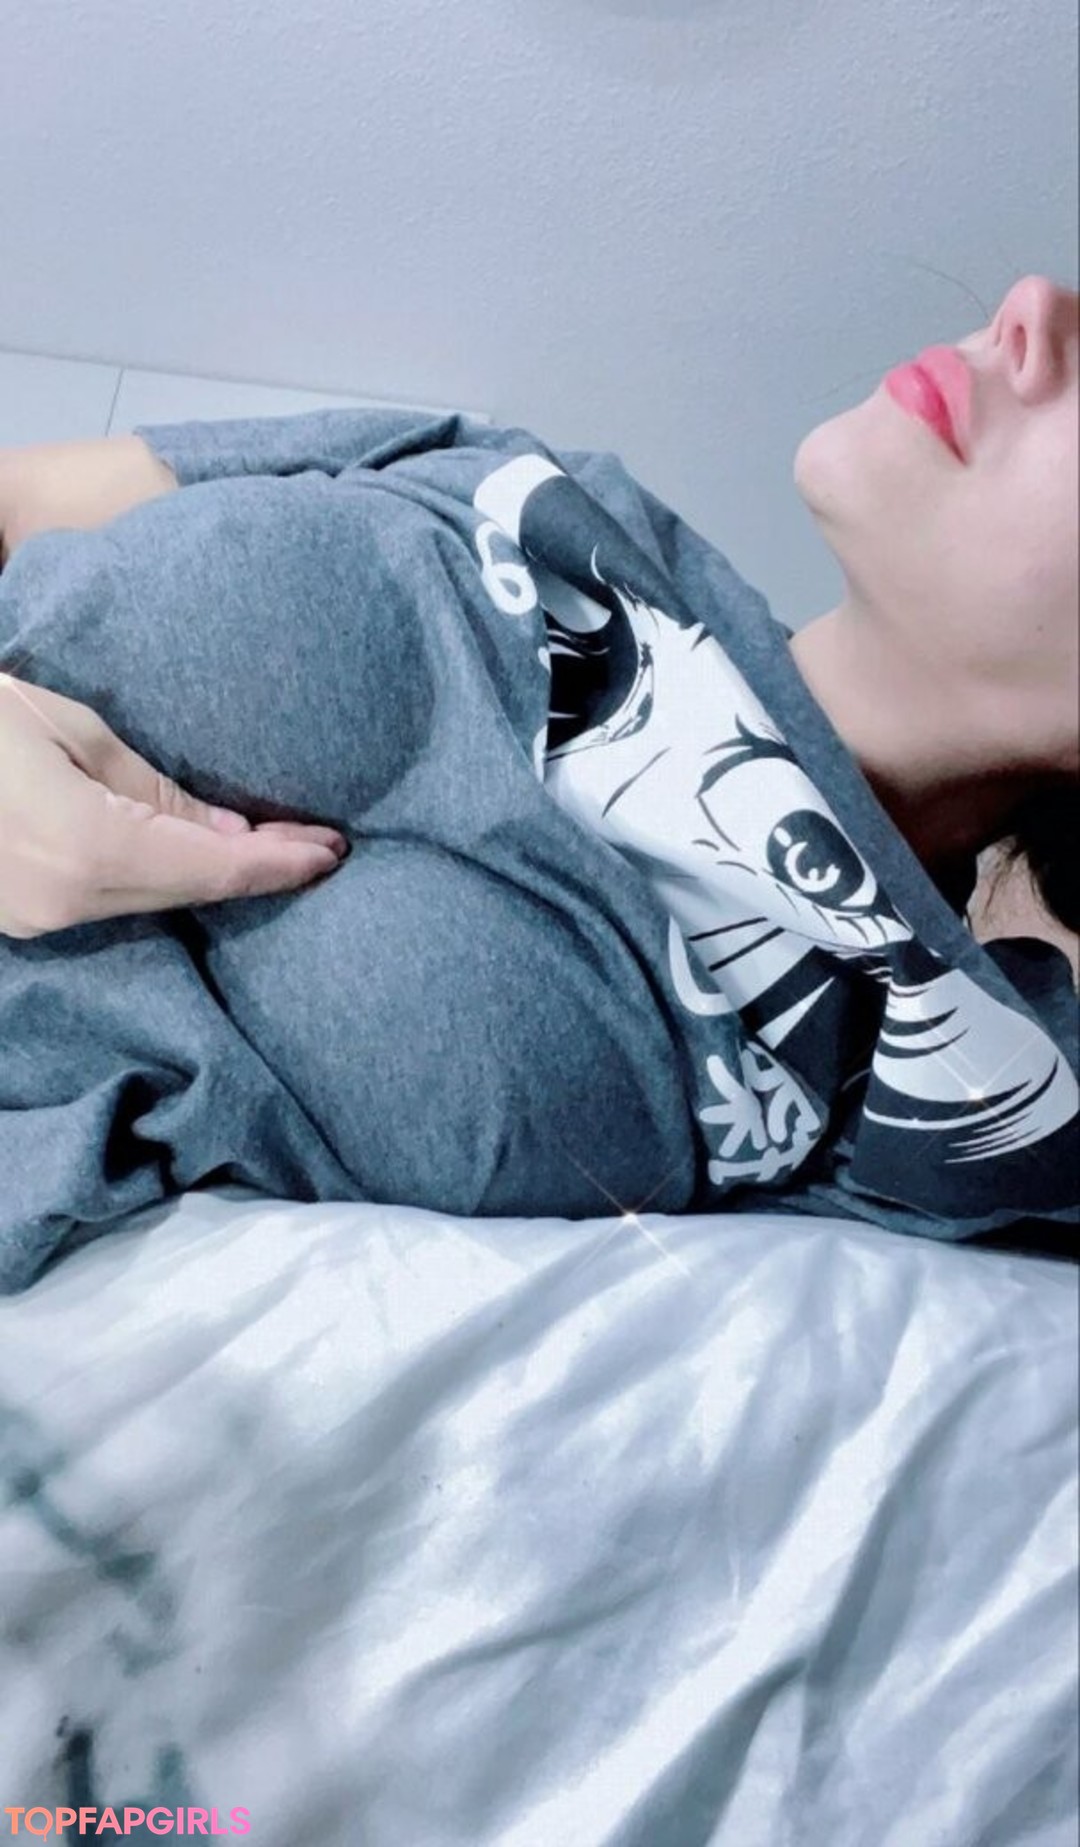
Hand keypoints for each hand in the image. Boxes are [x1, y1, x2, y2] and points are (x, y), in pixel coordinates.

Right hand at [0, 674, 347, 938]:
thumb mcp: (67, 726)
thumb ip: (152, 790)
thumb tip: (227, 835)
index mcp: (85, 850)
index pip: (211, 869)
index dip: (279, 864)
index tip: (334, 850)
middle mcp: (64, 903)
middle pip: (188, 894)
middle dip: (259, 872)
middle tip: (321, 846)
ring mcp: (36, 919)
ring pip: (152, 902)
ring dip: (213, 879)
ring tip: (276, 849)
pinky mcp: (21, 916)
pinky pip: (111, 901)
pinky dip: (161, 880)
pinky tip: (198, 858)